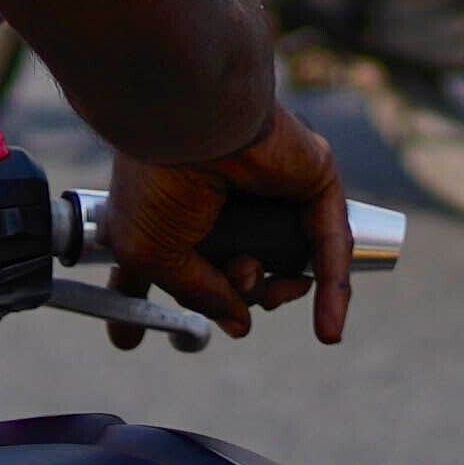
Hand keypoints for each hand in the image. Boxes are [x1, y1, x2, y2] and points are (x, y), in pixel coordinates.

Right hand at [105, 110, 356, 342]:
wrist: (193, 124)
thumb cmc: (156, 178)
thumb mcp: (151, 255)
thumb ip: (196, 294)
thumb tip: (238, 324)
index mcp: (167, 212)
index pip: (162, 266)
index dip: (152, 302)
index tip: (130, 340)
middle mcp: (219, 202)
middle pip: (231, 273)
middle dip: (230, 298)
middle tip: (227, 300)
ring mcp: (268, 193)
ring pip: (281, 266)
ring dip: (268, 292)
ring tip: (248, 277)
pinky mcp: (313, 182)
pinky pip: (330, 246)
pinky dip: (333, 291)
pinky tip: (329, 333)